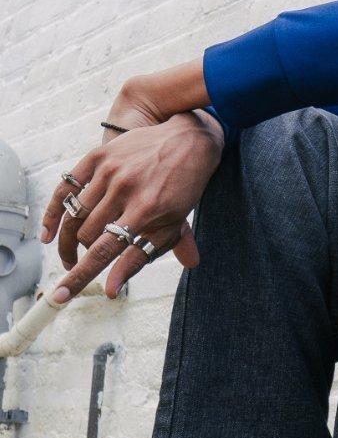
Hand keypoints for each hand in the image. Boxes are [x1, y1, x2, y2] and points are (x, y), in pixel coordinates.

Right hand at [40, 110, 224, 301]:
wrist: (188, 142)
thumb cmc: (182, 190)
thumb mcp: (171, 226)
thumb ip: (140, 257)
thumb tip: (112, 288)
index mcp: (146, 211)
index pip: (104, 251)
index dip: (81, 276)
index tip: (62, 295)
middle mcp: (125, 189)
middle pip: (84, 235)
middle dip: (79, 256)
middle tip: (79, 266)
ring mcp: (109, 171)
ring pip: (74, 216)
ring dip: (70, 239)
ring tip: (73, 252)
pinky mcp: (98, 156)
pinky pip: (66, 188)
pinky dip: (54, 211)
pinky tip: (49, 232)